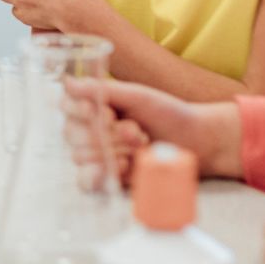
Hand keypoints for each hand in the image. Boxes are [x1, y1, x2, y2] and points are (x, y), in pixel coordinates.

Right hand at [61, 78, 242, 183]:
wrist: (198, 143)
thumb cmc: (169, 113)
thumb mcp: (138, 96)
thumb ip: (103, 90)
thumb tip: (70, 83)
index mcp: (95, 105)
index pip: (66, 105)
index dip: (78, 110)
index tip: (105, 113)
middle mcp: (91, 129)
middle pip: (71, 133)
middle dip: (105, 133)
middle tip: (136, 131)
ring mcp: (99, 154)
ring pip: (80, 156)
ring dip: (111, 151)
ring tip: (140, 146)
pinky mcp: (109, 176)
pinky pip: (87, 180)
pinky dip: (102, 174)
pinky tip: (123, 166)